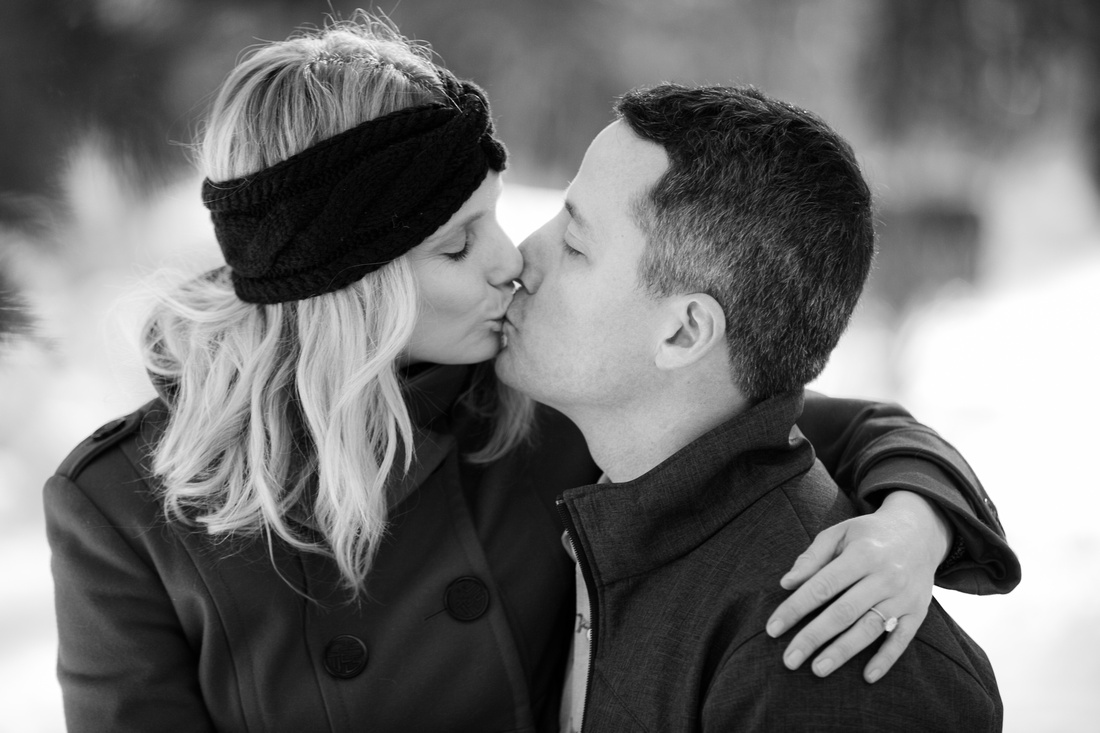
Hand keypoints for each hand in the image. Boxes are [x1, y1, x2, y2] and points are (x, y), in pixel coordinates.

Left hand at [764, 490, 952, 682]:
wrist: (920, 531)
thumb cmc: (869, 535)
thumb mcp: (840, 533)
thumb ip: (812, 557)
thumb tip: (786, 583)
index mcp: (862, 554)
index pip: (822, 586)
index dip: (796, 608)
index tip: (773, 628)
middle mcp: (885, 576)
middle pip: (844, 612)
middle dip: (814, 637)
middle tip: (789, 659)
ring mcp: (904, 596)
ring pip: (870, 628)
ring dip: (843, 651)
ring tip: (817, 669)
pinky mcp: (918, 611)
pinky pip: (902, 639)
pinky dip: (886, 659)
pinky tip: (867, 677)